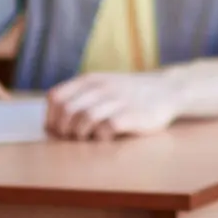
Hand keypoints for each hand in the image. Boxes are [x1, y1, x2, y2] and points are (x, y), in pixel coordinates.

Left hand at [46, 70, 184, 139]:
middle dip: (65, 130)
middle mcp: (102, 87)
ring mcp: (117, 100)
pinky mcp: (132, 115)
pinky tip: (107, 137)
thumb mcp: (102, 85)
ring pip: (84, 119)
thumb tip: (50, 125)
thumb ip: (79, 97)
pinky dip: (101, 137)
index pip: (55, 97)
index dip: (51, 117)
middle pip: (67, 111)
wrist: (167, 90)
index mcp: (90, 80)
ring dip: (81, 135)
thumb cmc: (129, 94)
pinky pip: (106, 128)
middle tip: (73, 138)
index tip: (58, 129)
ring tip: (89, 138)